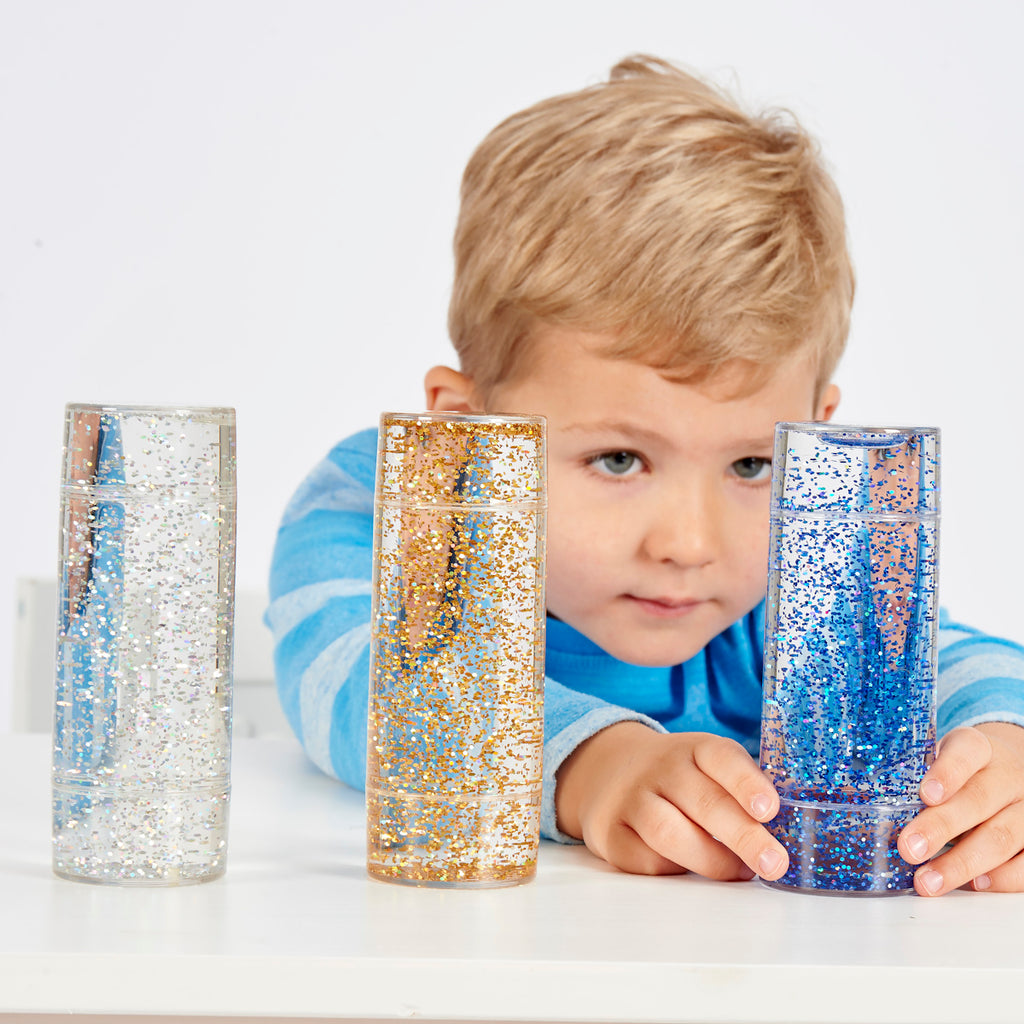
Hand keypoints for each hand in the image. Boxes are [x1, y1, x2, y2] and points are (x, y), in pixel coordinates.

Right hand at [554, 721, 788, 880]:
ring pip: (670, 832)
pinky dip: (676, 870)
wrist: (609, 770)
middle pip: (703, 801)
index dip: (747, 783)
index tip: (770, 809)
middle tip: (774, 863)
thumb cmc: (680, 778)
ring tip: (740, 873)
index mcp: (694, 749)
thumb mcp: (707, 766)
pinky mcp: (612, 833)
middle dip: (743, 835)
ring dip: (712, 860)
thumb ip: (742, 790)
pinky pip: (646, 859)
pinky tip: (693, 869)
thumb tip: (791, 833)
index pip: (721, 757)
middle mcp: (661, 769)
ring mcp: (632, 800)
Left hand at [898, 722, 1023, 894]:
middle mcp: (1009, 776)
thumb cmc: (961, 768)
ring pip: (1002, 837)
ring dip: (962, 863)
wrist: (1009, 768)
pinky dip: (1000, 879)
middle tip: (908, 848)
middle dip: (941, 828)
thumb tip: (853, 796)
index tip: (924, 794)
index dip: (947, 774)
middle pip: (979, 800)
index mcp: (980, 748)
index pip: (966, 753)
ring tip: (927, 881)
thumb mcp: (939, 756)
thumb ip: (911, 772)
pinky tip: (972, 885)